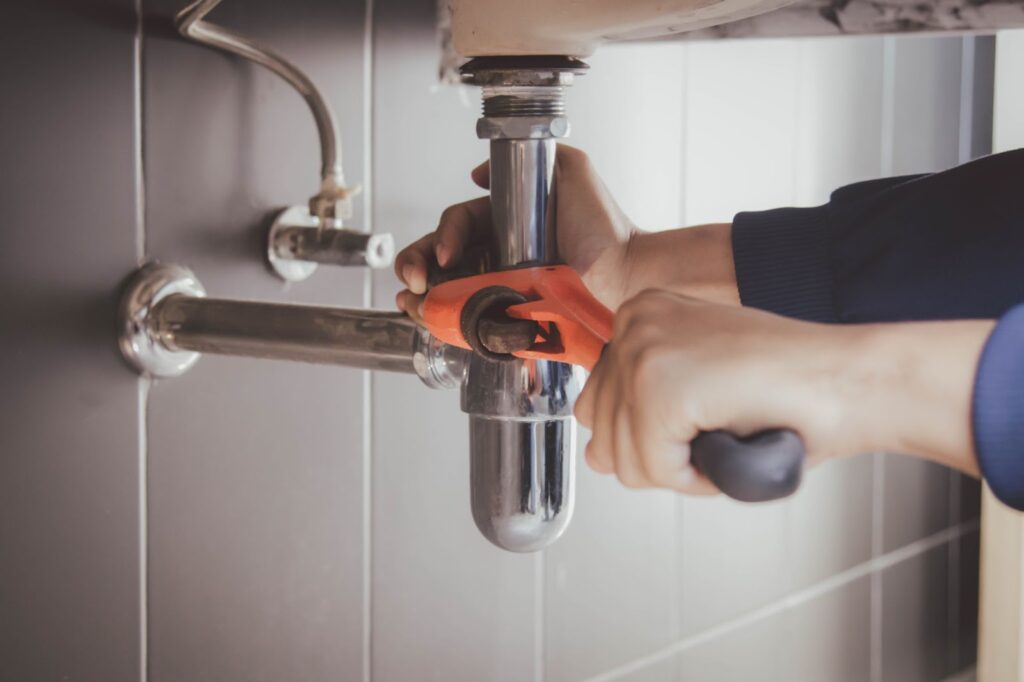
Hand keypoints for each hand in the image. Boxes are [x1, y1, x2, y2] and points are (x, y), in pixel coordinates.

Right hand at [394, 145, 636, 322]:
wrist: (627, 273)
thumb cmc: (607, 227)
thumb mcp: (572, 171)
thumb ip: (536, 156)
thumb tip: (478, 173)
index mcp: (505, 224)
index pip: (458, 224)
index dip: (444, 236)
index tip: (449, 254)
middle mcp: (498, 256)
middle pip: (441, 258)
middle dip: (417, 265)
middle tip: (413, 280)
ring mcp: (502, 289)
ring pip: (446, 291)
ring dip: (420, 297)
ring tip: (412, 301)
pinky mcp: (510, 318)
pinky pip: (469, 322)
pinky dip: (442, 323)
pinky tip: (428, 321)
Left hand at [575, 290, 989, 492]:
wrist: (854, 379)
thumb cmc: (793, 388)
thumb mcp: (698, 381)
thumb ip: (641, 405)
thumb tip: (599, 454)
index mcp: (640, 313)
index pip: (598, 405)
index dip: (653, 435)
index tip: (703, 416)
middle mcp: (633, 322)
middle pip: (603, 435)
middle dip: (660, 455)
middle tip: (719, 429)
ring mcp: (643, 351)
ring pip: (625, 460)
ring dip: (682, 468)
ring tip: (729, 431)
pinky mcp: (660, 387)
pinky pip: (655, 470)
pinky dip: (698, 478)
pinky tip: (733, 439)